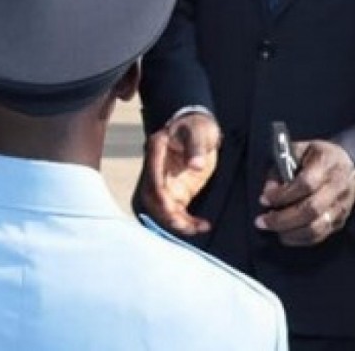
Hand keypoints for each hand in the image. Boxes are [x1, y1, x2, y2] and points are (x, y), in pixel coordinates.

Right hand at [138, 111, 220, 235]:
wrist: (200, 128)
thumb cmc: (197, 126)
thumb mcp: (199, 131)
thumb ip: (197, 147)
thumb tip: (196, 166)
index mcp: (157, 151)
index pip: (153, 178)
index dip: (160, 196)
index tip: (172, 209)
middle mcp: (156, 168)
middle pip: (153, 198)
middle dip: (166, 214)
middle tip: (185, 225)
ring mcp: (165, 181)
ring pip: (162, 208)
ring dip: (176, 222)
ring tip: (196, 228)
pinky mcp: (176, 189)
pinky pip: (176, 210)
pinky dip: (186, 221)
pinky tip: (201, 225)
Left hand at [256, 139, 354, 245]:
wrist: (350, 166)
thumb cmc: (319, 157)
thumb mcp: (298, 150)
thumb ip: (280, 168)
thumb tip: (268, 191)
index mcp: (326, 164)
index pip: (306, 184)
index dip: (283, 195)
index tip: (264, 199)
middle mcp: (337, 187)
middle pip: (311, 209)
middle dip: (282, 219)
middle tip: (261, 221)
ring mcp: (341, 206)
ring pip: (317, 227)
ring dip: (290, 232)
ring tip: (271, 228)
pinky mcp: (340, 220)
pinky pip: (320, 236)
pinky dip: (300, 239)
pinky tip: (285, 234)